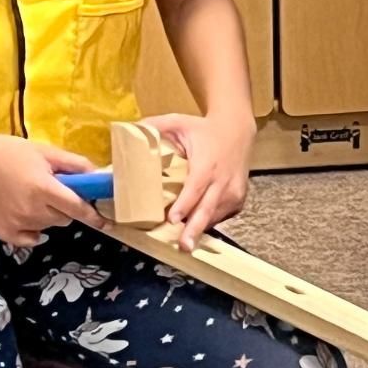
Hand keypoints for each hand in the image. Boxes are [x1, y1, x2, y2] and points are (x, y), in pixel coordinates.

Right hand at [0, 134, 101, 248]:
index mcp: (43, 188)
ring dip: (47, 216)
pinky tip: (24, 214)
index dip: (93, 216)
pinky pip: (30, 239)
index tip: (106, 222)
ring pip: (48, 227)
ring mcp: (17, 224)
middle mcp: (32, 210)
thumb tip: (98, 175)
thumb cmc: (11, 153)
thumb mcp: (45, 152)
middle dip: (64, 208)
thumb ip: (74, 164)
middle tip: (51, 192)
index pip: (76, 208)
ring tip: (31, 197)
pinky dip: (33, 231)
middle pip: (64, 219)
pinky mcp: (4, 233)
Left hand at [144, 110, 254, 251]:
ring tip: (185, 243)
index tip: (173, 219)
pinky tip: (196, 226)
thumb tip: (128, 132)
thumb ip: (154, 126)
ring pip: (213, 216)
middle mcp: (222, 181)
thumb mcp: (178, 122)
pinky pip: (221, 215)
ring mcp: (234, 192)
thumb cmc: (203, 128)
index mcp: (206, 164)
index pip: (195, 188)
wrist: (238, 129)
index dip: (185, 204)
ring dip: (198, 228)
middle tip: (183, 246)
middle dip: (195, 229)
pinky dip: (208, 221)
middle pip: (207, 209)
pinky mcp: (239, 199)